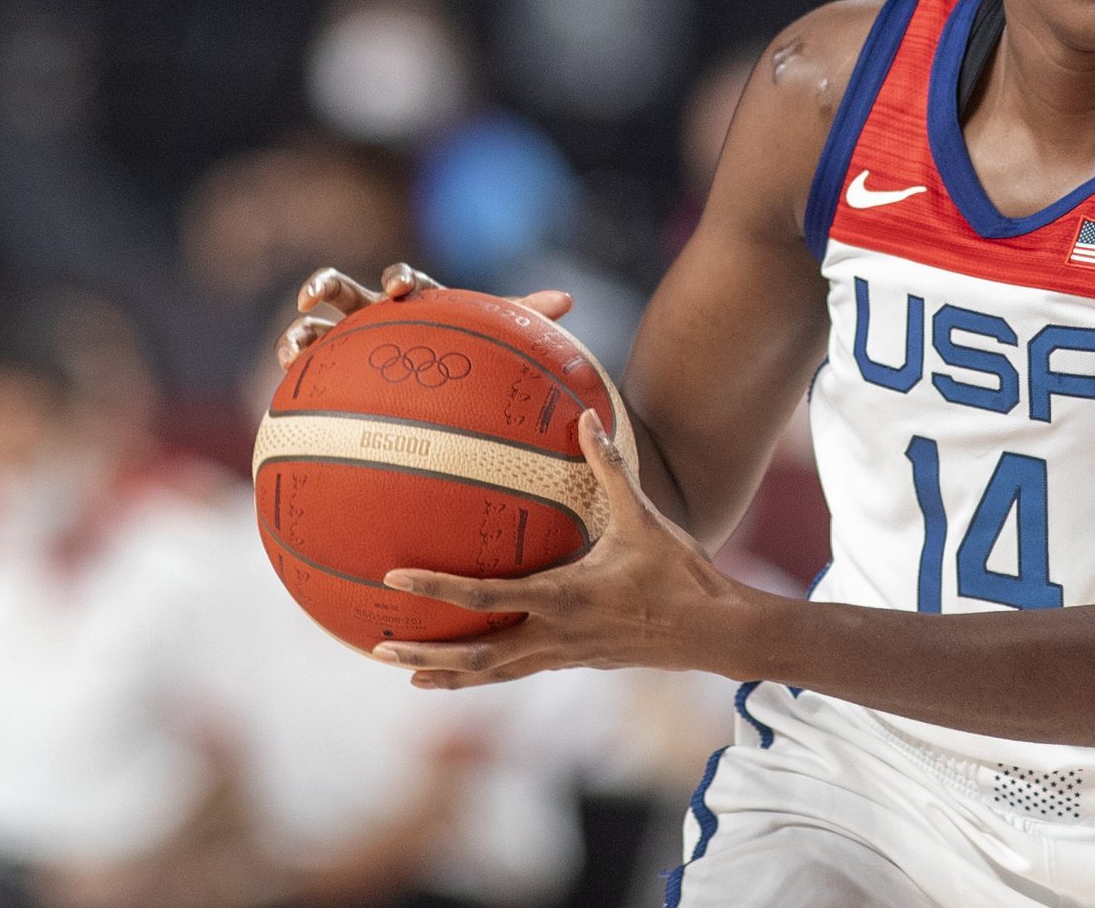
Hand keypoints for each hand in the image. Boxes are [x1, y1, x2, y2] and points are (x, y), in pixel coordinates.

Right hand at [275, 262, 574, 366]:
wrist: (448, 395)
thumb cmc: (470, 359)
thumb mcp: (495, 337)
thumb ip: (526, 316)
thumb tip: (567, 300)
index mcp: (414, 302)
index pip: (404, 280)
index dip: (398, 279)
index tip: (398, 289)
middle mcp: (375, 317)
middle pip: (343, 290)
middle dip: (324, 285)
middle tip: (314, 295)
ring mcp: (349, 345)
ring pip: (314, 329)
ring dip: (299, 331)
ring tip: (295, 344)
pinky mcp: (334, 376)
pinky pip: (308, 371)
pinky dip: (295, 371)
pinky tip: (290, 383)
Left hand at [371, 409, 754, 687]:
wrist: (715, 632)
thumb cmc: (681, 573)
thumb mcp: (644, 517)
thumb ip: (611, 467)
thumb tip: (586, 417)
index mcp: (562, 596)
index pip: (483, 597)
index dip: (434, 587)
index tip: (394, 578)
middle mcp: (555, 633)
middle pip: (477, 654)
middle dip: (427, 654)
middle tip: (379, 650)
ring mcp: (566, 654)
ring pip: (496, 673)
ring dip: (451, 675)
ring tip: (412, 678)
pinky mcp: (578, 661)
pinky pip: (522, 671)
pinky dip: (489, 675)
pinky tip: (474, 671)